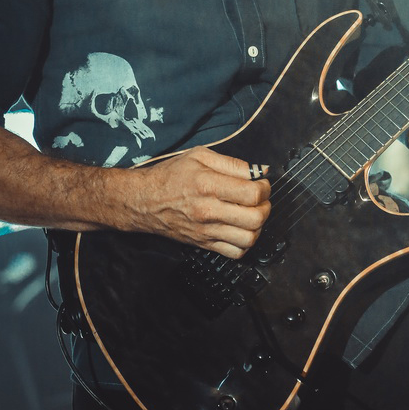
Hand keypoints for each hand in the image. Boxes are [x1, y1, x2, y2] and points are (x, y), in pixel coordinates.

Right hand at [123, 146, 271, 258]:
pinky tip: (241, 229)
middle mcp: (208, 211)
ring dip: (258, 226)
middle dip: (266, 206)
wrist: (143, 201)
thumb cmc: (170, 175)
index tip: (261, 182)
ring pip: (249, 239)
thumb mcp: (199, 156)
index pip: (253, 193)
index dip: (265, 187)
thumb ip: (233, 163)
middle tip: (260, 198)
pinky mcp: (203, 244)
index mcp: (208, 185)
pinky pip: (235, 253)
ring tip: (251, 213)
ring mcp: (206, 231)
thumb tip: (260, 170)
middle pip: (255, 218)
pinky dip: (245, 243)